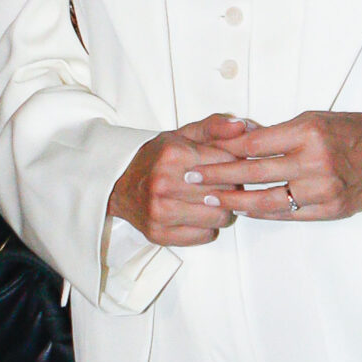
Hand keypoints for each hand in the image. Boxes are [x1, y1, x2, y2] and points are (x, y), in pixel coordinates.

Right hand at [107, 114, 254, 247]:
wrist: (120, 184)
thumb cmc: (158, 159)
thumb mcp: (184, 135)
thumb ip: (215, 126)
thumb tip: (242, 126)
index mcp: (172, 155)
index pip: (228, 163)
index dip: (235, 164)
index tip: (228, 166)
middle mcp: (164, 184)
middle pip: (226, 191)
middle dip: (231, 187)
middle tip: (222, 184)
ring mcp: (160, 212)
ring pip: (219, 217)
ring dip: (222, 210)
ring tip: (212, 201)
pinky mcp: (160, 234)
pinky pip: (205, 235)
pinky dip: (207, 227)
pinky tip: (198, 215)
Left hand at [206, 112, 361, 221]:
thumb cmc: (356, 131)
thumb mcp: (317, 118)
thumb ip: (279, 132)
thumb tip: (241, 136)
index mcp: (308, 133)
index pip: (254, 144)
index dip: (223, 150)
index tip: (199, 153)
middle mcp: (314, 162)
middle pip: (254, 173)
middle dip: (217, 177)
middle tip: (191, 179)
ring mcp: (322, 190)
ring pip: (267, 200)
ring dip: (235, 201)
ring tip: (211, 200)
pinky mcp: (330, 209)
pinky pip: (288, 214)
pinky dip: (264, 212)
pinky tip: (245, 209)